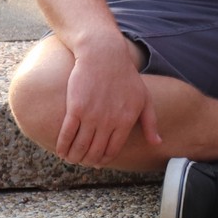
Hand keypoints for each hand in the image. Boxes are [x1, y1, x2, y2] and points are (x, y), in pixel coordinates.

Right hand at [56, 38, 160, 167]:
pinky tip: (60, 151)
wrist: (104, 56)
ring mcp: (92, 115)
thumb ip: (151, 122)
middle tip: (82, 161)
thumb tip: (157, 143)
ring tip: (70, 158)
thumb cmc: (126, 77)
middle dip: (87, 160)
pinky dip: (62, 146)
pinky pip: (67, 134)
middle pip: (94, 151)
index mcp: (126, 121)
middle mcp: (109, 121)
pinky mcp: (75, 108)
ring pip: (80, 146)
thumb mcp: (144, 98)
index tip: (97, 162)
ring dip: (73, 157)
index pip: (112, 150)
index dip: (102, 159)